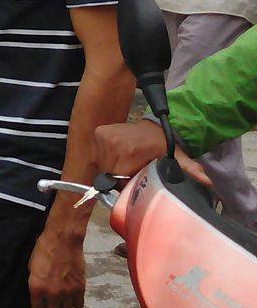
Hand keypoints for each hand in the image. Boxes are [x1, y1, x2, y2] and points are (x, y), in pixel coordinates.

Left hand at [29, 230, 84, 307]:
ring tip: (63, 299)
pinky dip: (75, 302)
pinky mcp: (80, 288)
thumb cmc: (44, 250)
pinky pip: (79, 305)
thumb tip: (39, 297)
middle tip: (53, 304)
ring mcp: (67, 291)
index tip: (42, 307)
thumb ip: (36, 285)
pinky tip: (72, 294)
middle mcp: (52, 293)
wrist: (62, 240)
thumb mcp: (32, 268)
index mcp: (36, 288)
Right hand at [94, 119, 210, 184]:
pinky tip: (117, 153)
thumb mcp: (177, 158)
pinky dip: (106, 156)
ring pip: (103, 164)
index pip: (120, 179)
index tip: (135, 180)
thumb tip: (208, 182)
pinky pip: (98, 153)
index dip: (127, 184)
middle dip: (120, 176)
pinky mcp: (99, 133)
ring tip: (125, 163)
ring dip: (112, 167)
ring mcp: (104, 138)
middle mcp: (113, 145)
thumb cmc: (163, 143)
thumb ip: (190, 170)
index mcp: (130, 153)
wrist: (153, 124)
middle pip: (110, 172)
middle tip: (132, 171)